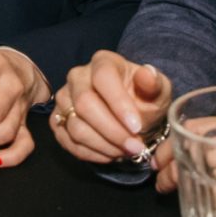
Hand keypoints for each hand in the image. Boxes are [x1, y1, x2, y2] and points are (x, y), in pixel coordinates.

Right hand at [52, 50, 171, 164]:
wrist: (131, 116)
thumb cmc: (144, 100)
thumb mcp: (158, 91)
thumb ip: (154, 84)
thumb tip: (147, 74)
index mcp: (103, 62)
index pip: (103, 78)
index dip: (118, 104)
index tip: (136, 127)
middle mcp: (77, 76)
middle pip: (84, 104)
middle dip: (112, 131)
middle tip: (135, 147)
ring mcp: (64, 99)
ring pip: (75, 127)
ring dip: (104, 146)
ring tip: (125, 151)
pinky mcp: (57, 120)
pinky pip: (68, 141)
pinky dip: (91, 154)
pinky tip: (110, 154)